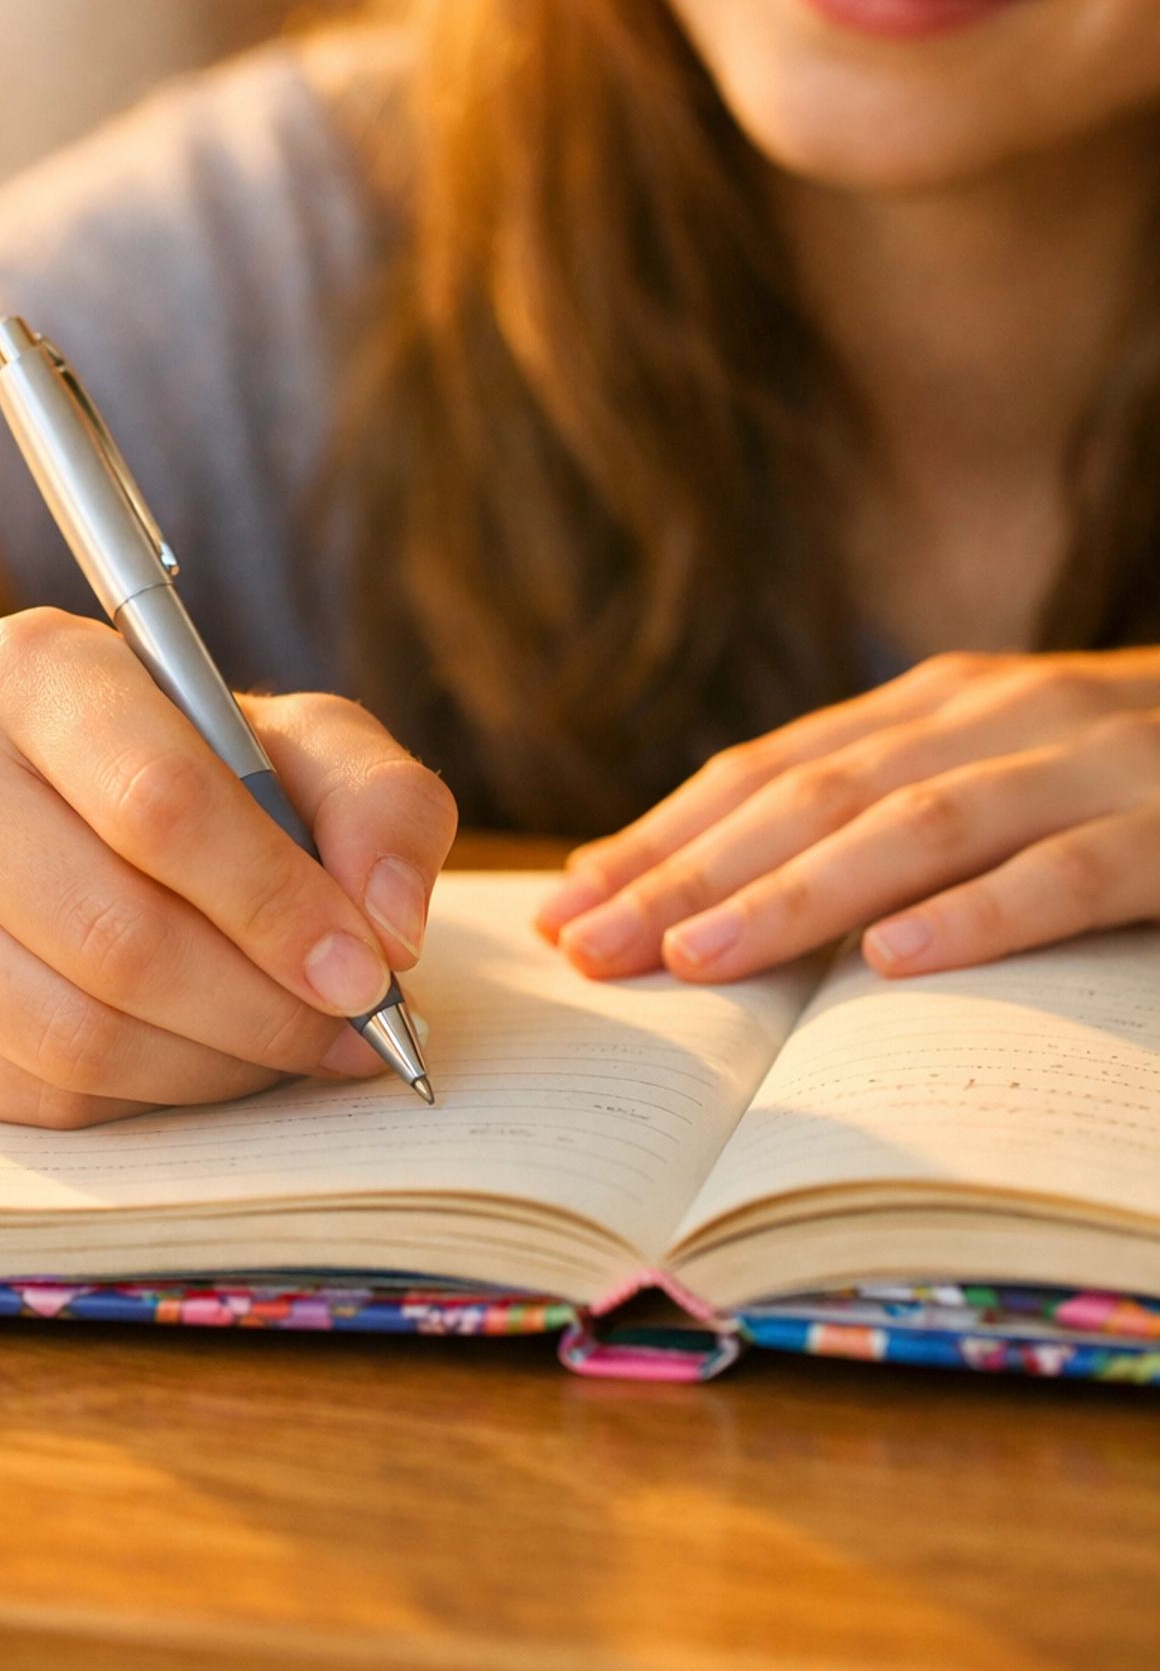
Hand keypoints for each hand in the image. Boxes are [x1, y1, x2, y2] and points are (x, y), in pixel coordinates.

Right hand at [0, 609, 455, 1124]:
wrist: (102, 826)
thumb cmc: (216, 778)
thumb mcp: (316, 751)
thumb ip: (383, 807)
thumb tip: (387, 925)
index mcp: (33, 668)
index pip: (158, 802)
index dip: (276, 903)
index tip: (365, 970)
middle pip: (118, 934)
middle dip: (261, 1005)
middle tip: (345, 1029)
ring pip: (78, 1032)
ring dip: (216, 1064)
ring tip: (288, 1045)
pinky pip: (35, 1092)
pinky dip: (145, 1098)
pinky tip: (199, 1059)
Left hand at [536, 649, 1159, 983]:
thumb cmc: (1127, 775)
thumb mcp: (993, 770)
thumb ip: (875, 811)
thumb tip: (703, 897)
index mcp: (940, 706)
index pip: (769, 772)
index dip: (662, 836)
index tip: (567, 907)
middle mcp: (998, 717)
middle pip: (815, 798)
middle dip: (689, 875)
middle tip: (589, 950)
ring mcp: (1091, 764)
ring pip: (920, 827)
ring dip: (798, 895)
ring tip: (699, 957)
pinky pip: (1069, 874)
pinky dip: (981, 917)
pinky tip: (895, 964)